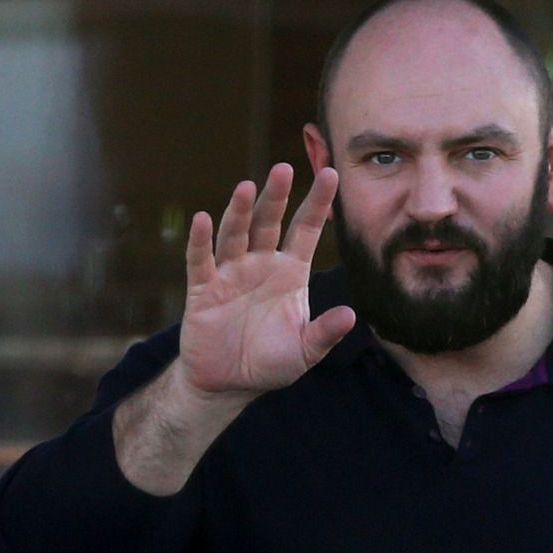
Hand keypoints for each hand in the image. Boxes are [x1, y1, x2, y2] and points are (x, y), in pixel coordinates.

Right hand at [177, 162, 354, 398]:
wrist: (229, 383)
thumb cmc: (270, 363)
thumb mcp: (305, 351)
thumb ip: (325, 333)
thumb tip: (352, 316)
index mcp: (290, 273)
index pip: (306, 230)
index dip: (318, 203)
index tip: (331, 173)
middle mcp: (261, 265)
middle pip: (269, 223)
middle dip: (276, 196)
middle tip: (283, 169)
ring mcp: (230, 274)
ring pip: (236, 234)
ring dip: (241, 212)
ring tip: (247, 187)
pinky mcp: (203, 289)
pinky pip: (201, 260)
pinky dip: (200, 241)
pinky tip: (203, 220)